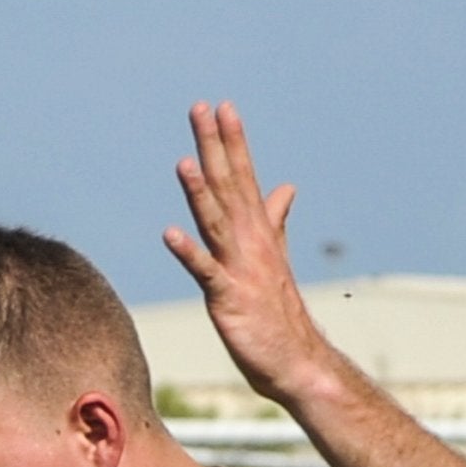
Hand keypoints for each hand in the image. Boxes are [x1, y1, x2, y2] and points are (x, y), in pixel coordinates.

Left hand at [164, 100, 330, 404]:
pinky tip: (169, 233)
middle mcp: (250, 242)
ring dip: (201, 192)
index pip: (243, 176)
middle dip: (216, 146)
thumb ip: (276, 220)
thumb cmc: (278, 312)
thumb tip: (285, 187)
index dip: (232, 141)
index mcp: (258, 232)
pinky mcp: (228, 298)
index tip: (222, 107)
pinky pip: (206, 272)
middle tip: (203, 108)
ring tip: (183, 161)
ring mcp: (240, 268)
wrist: (296, 359)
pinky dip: (189, 253)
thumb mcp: (273, 258)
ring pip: (217, 222)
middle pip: (230, 185)